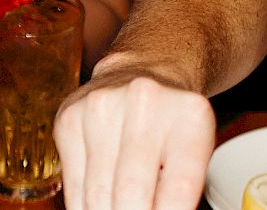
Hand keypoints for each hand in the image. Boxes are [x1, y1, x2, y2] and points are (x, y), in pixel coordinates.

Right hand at [54, 66, 213, 209]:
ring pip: (98, 193)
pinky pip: (73, 183)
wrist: (143, 70)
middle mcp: (144, 103)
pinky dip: (85, 206)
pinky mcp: (69, 118)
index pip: (179, 187)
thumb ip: (181, 187)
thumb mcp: (196, 147)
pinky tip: (99, 204)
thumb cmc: (173, 119)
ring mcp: (101, 107)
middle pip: (132, 193)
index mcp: (188, 114)